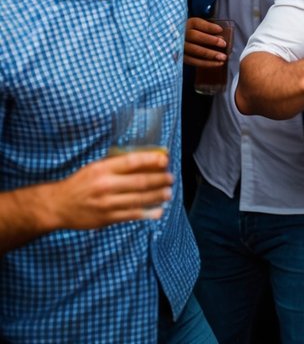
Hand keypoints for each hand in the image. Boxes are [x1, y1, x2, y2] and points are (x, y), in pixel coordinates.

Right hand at [50, 153, 173, 228]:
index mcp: (102, 169)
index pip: (132, 162)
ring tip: (168, 193)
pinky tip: (158, 210)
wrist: (57, 206)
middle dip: (160, 180)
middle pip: (140, 182)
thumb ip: (116, 165)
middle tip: (170, 178)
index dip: (152, 160)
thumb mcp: (94, 168)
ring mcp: (106, 204)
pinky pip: (132, 215)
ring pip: (139, 199)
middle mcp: (105, 186)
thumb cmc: (79, 184)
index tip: (166, 159)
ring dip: (158, 196)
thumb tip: (146, 161)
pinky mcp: (107, 218)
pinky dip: (148, 213)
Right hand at [183, 17, 227, 69]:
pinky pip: (193, 61)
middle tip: (224, 44)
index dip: (209, 27)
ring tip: (223, 57)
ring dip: (210, 54)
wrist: (178, 42)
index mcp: (186, 24)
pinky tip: (217, 63)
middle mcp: (180, 34)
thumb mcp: (198, 26)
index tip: (221, 30)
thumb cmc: (194, 32)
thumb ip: (208, 28)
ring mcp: (178, 46)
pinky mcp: (180, 58)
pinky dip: (206, 63)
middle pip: (194, 36)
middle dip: (210, 40)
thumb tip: (220, 33)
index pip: (196, 23)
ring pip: (194, 50)